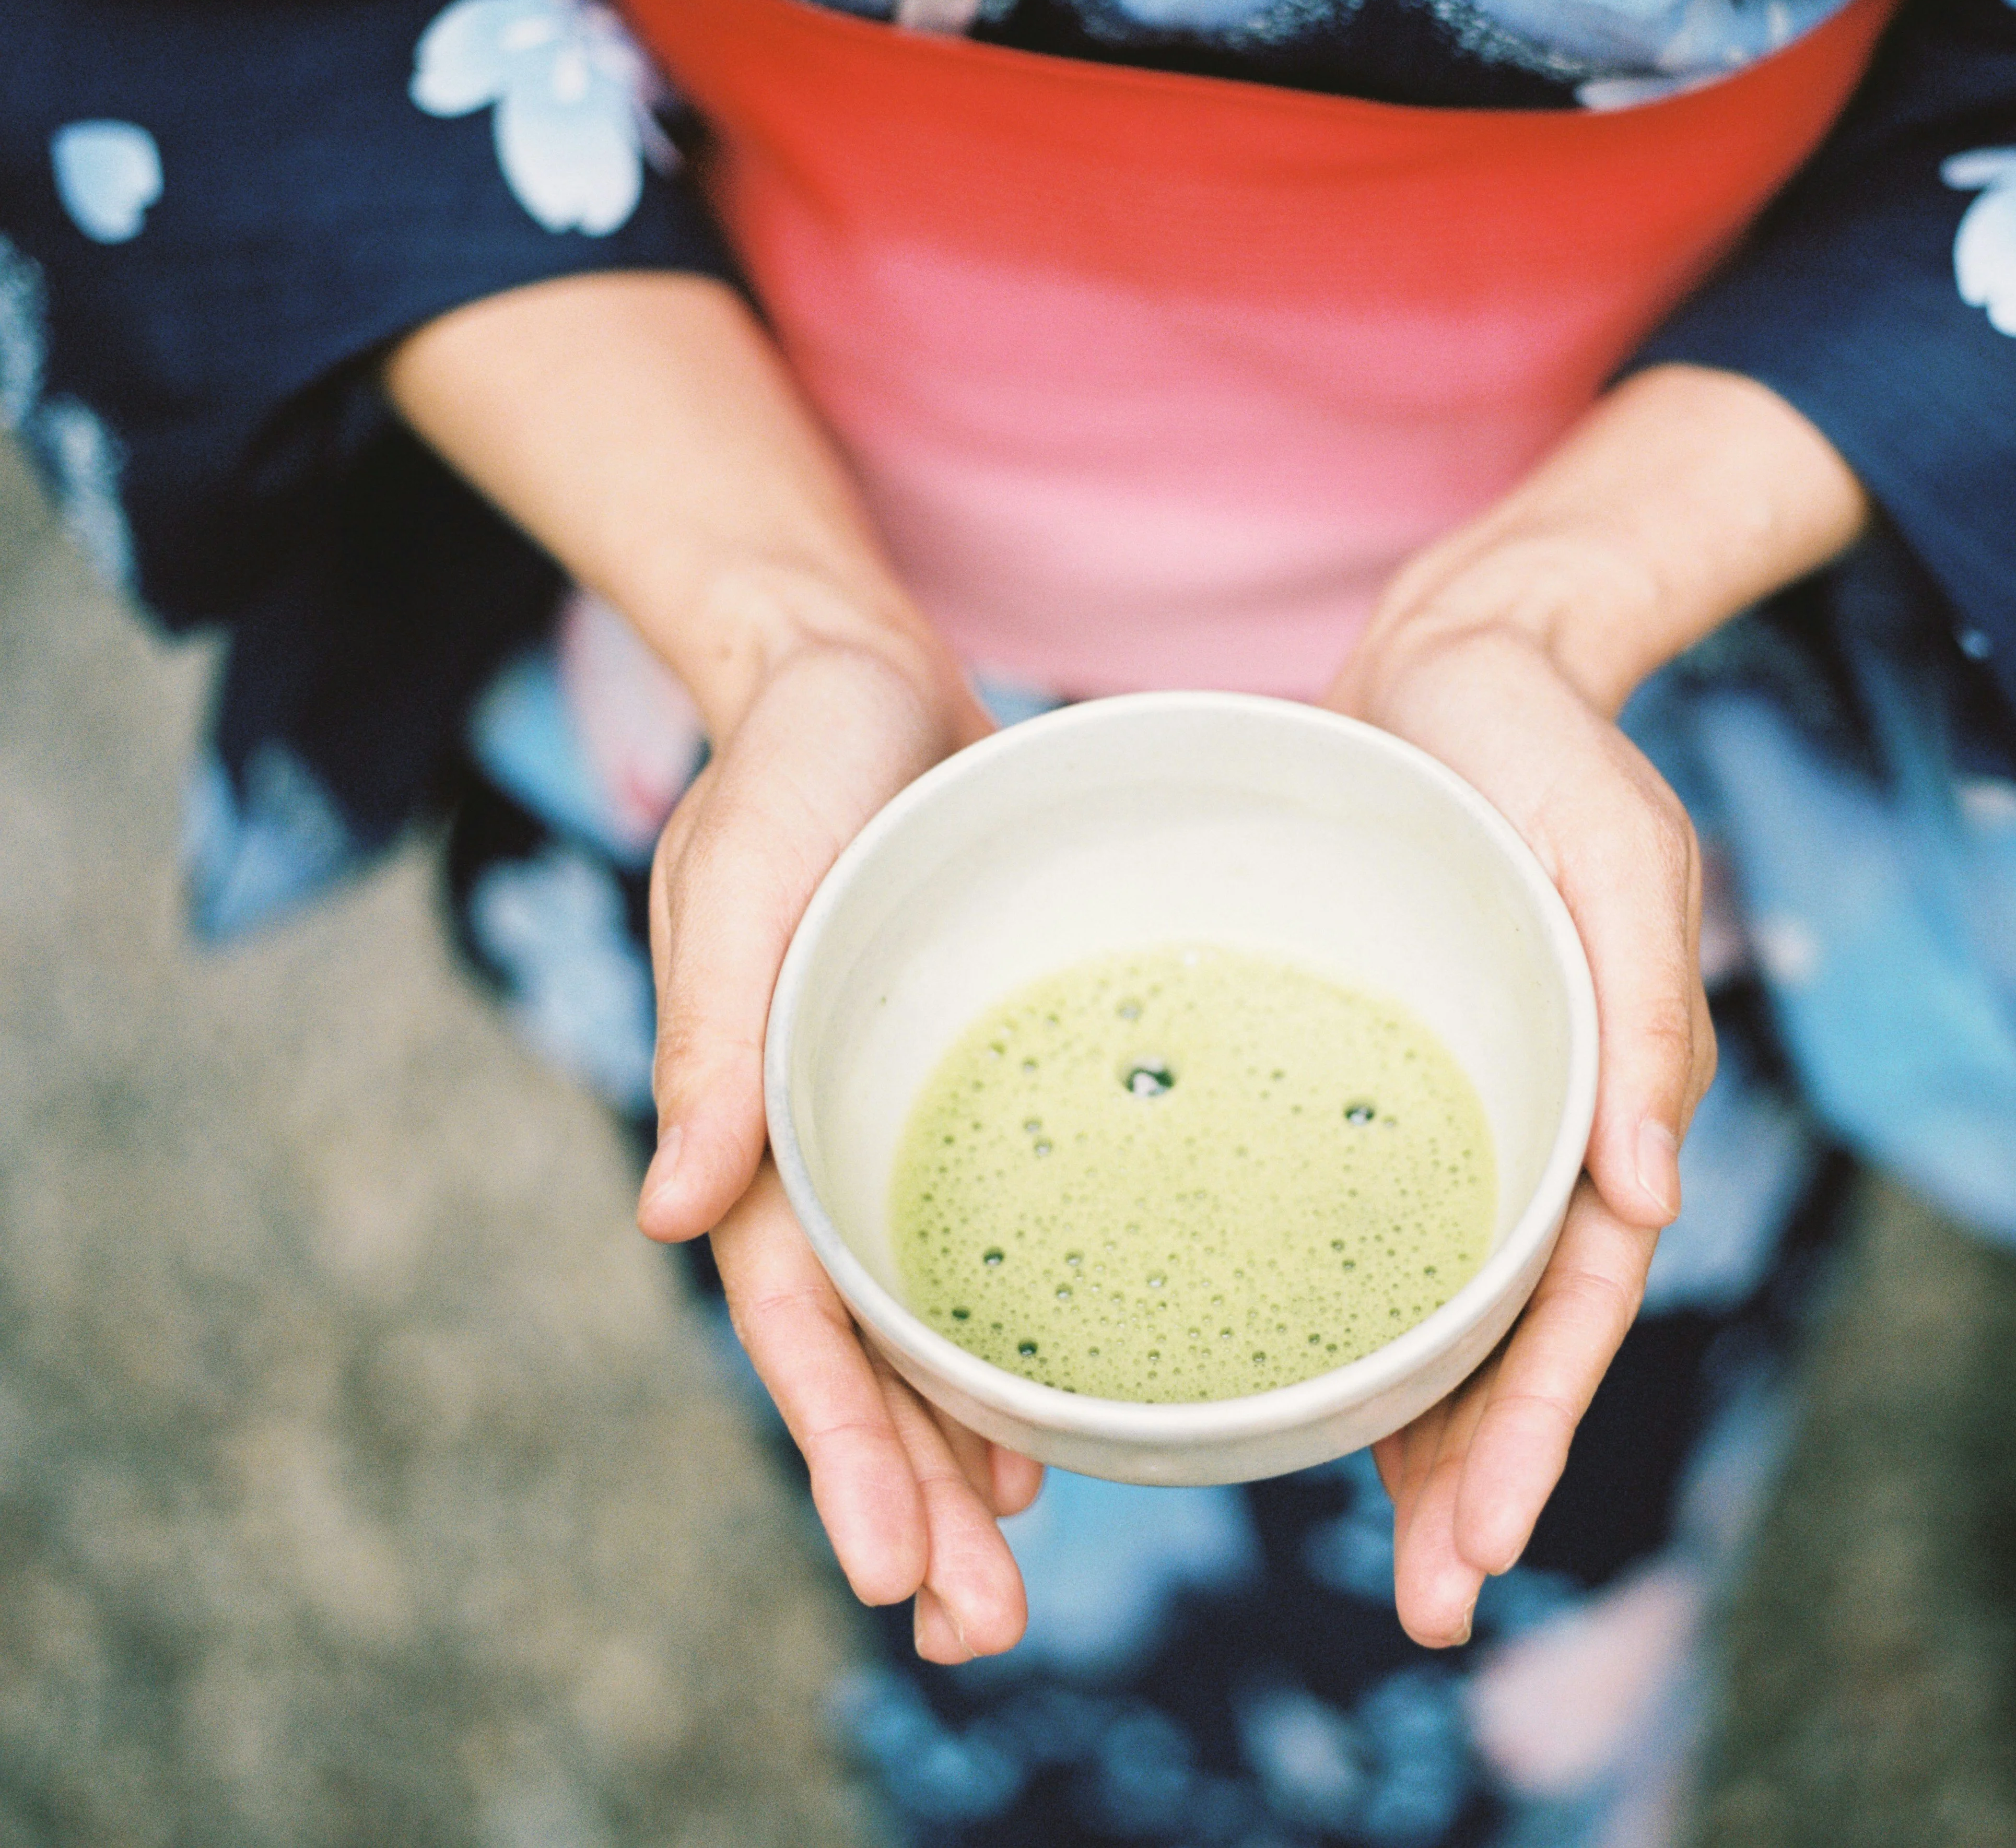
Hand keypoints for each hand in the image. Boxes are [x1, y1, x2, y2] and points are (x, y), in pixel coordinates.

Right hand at [635, 628, 1051, 1662]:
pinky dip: (1014, 1344)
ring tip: (1012, 1584)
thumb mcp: (739, 877)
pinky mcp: (979, 1093)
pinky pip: (998, 1245)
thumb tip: (664, 1212)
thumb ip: (713, 1035)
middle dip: (911, 1500)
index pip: (799, 1322)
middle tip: (975, 1633)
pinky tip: (1053, 1430)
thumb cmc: (790, 766)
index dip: (842, 1447)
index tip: (897, 1572)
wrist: (858, 681)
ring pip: (933, 1329)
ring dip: (962, 1456)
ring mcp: (900, 1133)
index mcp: (755, 1125)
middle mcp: (824, 1153)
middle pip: (869, 1361)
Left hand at [1328, 366, 1866, 1644]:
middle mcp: (1536, 1130)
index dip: (1532, 1424)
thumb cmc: (1547, 752)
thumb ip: (1643, 1014)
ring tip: (1394, 1564)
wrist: (1458, 665)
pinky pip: (1368, 1230)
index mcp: (1605, 1097)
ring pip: (1443, 1309)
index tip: (1480, 1544)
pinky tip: (1319, 1403)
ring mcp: (1454, 1116)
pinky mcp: (1378, 1086)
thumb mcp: (1617, 851)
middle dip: (1479, 1478)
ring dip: (1424, 1440)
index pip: (1574, 1296)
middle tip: (1431, 1609)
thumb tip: (1653, 1196)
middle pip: (1511, 1336)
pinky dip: (1358, 1327)